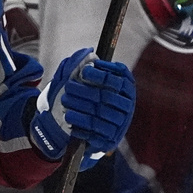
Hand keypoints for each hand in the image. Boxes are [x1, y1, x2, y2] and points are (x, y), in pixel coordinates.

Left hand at [30, 48, 135, 169]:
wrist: (87, 129)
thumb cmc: (89, 98)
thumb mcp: (87, 82)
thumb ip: (85, 66)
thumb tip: (86, 53)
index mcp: (126, 89)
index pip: (120, 80)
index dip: (103, 75)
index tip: (85, 72)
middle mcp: (127, 107)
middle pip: (107, 97)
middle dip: (85, 91)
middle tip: (68, 87)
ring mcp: (120, 125)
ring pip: (100, 114)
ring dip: (80, 106)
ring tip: (65, 101)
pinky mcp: (110, 140)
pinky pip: (95, 132)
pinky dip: (80, 123)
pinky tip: (69, 117)